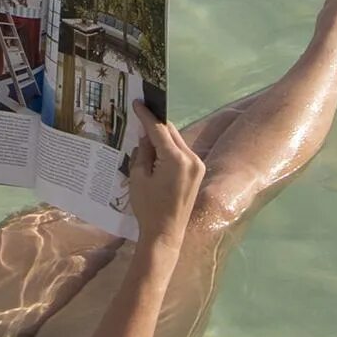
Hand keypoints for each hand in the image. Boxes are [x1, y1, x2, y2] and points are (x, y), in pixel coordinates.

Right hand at [126, 102, 202, 240]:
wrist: (166, 234)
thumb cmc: (148, 208)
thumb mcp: (138, 178)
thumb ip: (142, 152)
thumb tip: (145, 135)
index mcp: (175, 159)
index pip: (159, 130)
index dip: (147, 116)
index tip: (138, 103)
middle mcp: (191, 158)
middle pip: (171, 132)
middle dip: (156, 123)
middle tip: (140, 113)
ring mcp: (197, 165)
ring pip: (177, 141)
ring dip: (163, 136)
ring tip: (145, 132)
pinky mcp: (198, 172)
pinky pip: (182, 152)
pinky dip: (169, 148)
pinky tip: (157, 149)